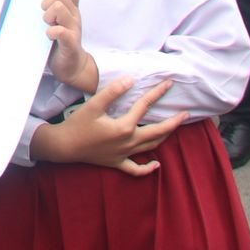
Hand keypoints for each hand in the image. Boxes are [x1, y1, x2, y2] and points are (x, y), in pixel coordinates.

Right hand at [30, 77, 185, 175]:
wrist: (64, 147)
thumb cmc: (78, 124)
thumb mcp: (94, 105)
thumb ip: (113, 92)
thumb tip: (131, 80)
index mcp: (124, 127)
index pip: (145, 106)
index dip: (158, 93)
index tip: (169, 84)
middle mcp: (129, 142)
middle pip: (158, 132)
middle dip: (173, 122)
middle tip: (185, 113)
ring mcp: (124, 155)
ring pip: (151, 147)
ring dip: (164, 137)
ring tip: (173, 129)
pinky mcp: (117, 163)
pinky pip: (136, 169)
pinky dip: (148, 168)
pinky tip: (157, 164)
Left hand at [41, 0, 96, 91]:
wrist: (72, 68)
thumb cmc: (60, 42)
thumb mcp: (58, 21)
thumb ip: (52, 7)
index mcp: (71, 9)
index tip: (50, 4)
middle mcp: (74, 16)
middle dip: (47, 3)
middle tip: (45, 19)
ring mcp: (73, 29)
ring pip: (59, 8)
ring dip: (48, 16)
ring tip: (47, 27)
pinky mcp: (70, 44)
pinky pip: (62, 31)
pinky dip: (52, 32)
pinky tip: (48, 36)